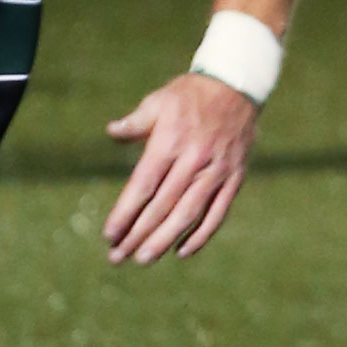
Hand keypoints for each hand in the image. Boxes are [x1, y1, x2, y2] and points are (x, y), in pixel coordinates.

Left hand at [102, 68, 259, 263]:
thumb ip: (135, 122)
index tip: (109, 235)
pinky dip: (201, 235)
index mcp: (170, 141)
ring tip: (143, 259)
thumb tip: (111, 132)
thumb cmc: (189, 95)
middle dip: (138, 235)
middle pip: (162, 206)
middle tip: (118, 256)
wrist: (237, 86)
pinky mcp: (234, 178)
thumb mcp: (158, 101)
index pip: (144, 186)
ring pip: (189, 214)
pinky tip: (181, 251)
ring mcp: (216, 171)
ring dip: (164, 240)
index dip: (125, 213)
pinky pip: (217, 213)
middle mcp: (194, 159)